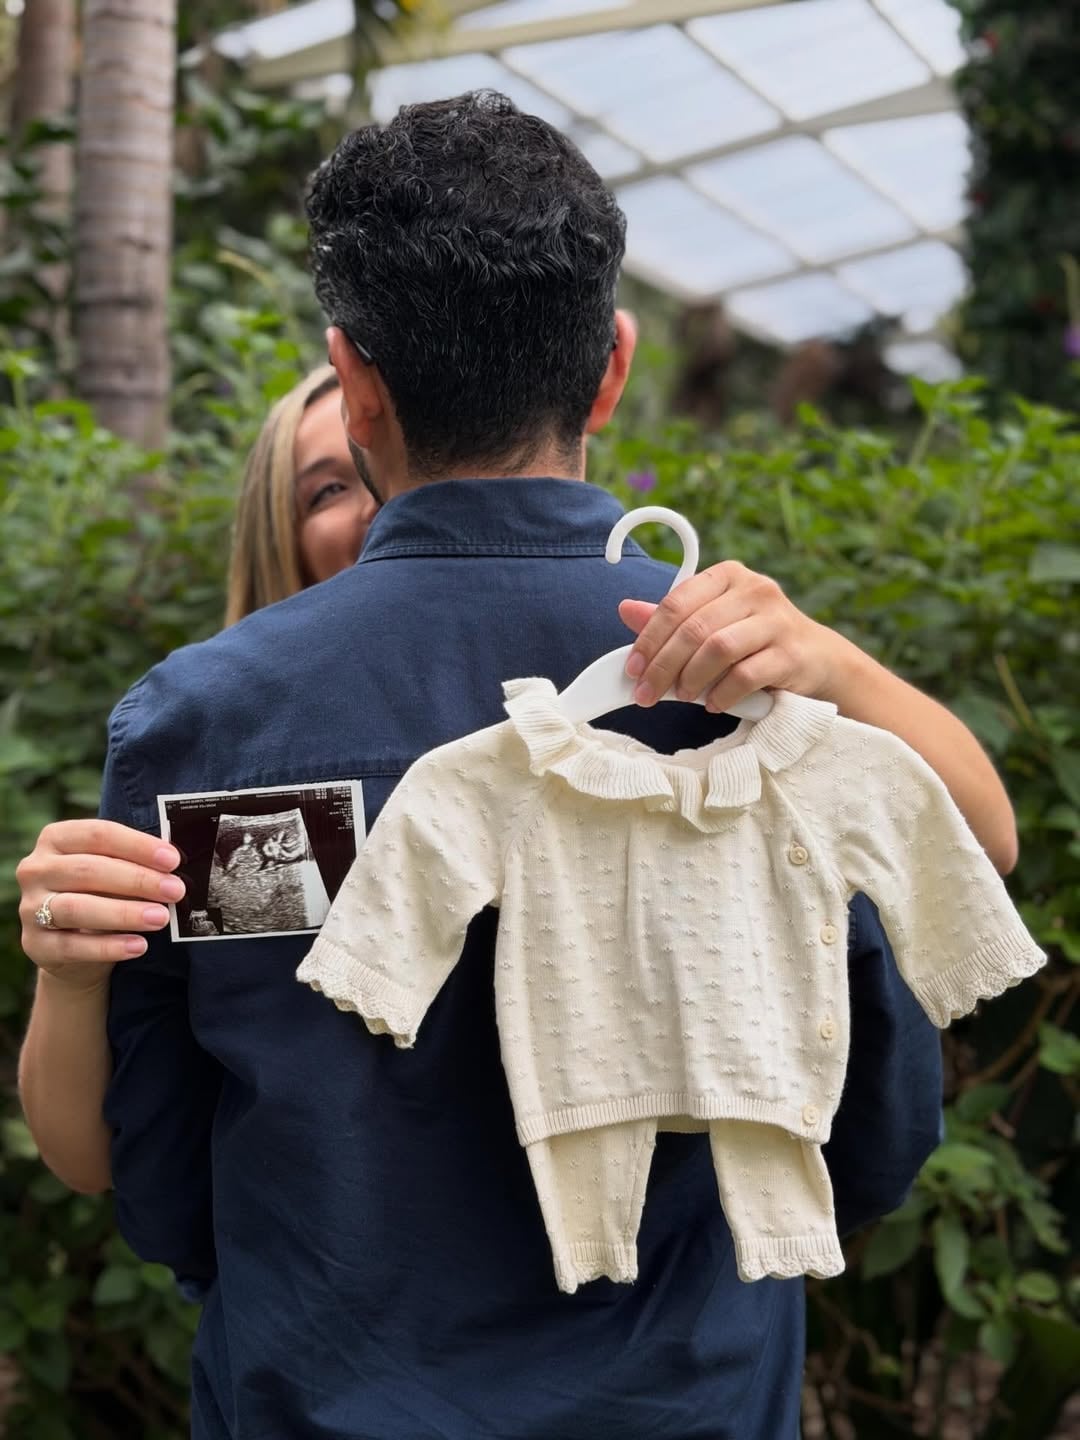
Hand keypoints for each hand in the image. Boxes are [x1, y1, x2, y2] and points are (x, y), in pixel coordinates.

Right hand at [16, 820, 184, 986]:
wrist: (70, 946)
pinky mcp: (35, 944)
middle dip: (138, 880)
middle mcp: (36, 869)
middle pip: (89, 870)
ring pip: (78, 907)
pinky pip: (72, 946)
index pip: (98, 834)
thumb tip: (174, 866)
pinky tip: (138, 945)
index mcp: (56, 839)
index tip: (173, 860)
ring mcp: (29, 908)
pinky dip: (109, 947)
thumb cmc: (100, 895)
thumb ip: (134, 863)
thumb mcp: (112, 873)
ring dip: (124, 913)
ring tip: (160, 918)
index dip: (137, 846)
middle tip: (174, 890)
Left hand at [618, 561, 848, 713]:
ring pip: (718, 648)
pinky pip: (746, 675)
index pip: (676, 603)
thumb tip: (625, 609)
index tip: (632, 669)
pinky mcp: (792, 653)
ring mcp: (776, 620)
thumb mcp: (713, 623)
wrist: (818, 659)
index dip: (648, 638)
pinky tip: (712, 704)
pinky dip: (722, 693)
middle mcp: (755, 590)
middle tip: (646, 694)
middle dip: (663, 666)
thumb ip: (673, 618)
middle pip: (694, 629)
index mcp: (728, 576)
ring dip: (692, 678)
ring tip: (682, 696)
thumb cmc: (755, 640)